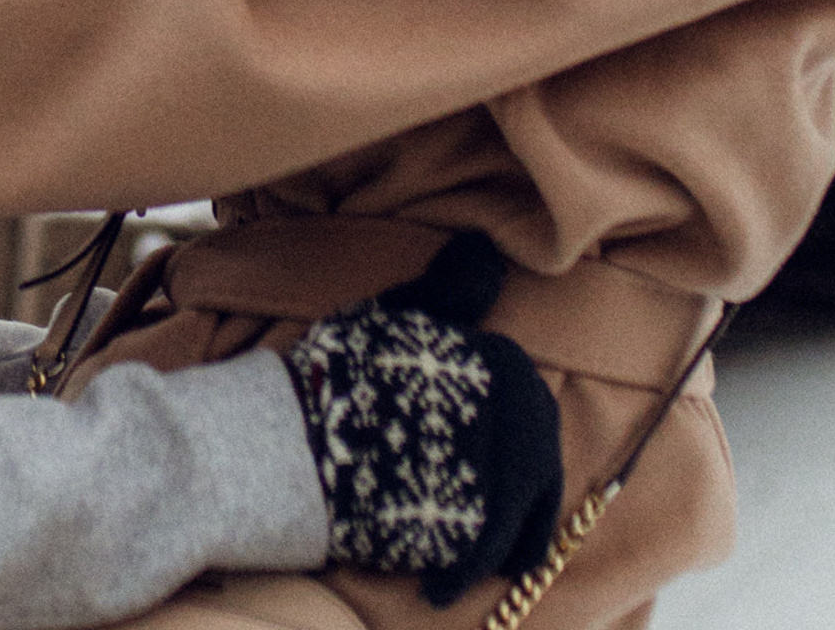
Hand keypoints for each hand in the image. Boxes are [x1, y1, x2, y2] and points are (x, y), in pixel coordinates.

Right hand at [286, 233, 561, 605]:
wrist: (294, 438)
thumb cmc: (343, 370)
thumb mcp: (400, 313)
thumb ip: (450, 291)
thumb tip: (488, 249)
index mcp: (506, 367)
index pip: (532, 414)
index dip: (515, 440)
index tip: (492, 459)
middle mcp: (517, 422)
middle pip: (539, 476)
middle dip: (523, 501)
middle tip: (495, 520)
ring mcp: (497, 482)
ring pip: (518, 526)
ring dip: (502, 547)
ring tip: (476, 563)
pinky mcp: (471, 535)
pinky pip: (483, 560)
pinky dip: (463, 576)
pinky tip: (438, 585)